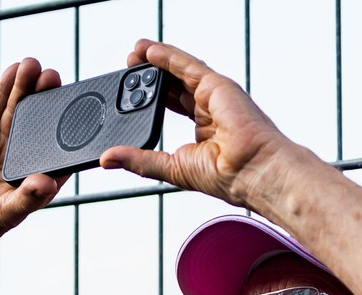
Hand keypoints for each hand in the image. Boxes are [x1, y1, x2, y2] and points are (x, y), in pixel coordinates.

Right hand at [0, 58, 67, 259]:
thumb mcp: (4, 213)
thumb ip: (26, 198)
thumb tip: (47, 184)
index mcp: (37, 179)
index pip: (58, 149)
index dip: (67, 127)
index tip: (76, 105)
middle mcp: (22, 160)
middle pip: (38, 123)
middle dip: (45, 99)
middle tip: (53, 76)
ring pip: (15, 112)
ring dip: (25, 88)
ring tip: (33, 64)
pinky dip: (2, 92)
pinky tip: (13, 72)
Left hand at [100, 40, 294, 209]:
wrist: (253, 172)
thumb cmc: (226, 177)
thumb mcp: (171, 167)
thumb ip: (139, 160)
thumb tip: (108, 159)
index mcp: (202, 130)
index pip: (172, 105)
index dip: (151, 97)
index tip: (130, 94)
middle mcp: (209, 109)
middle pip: (173, 85)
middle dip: (149, 76)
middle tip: (126, 69)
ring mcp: (214, 96)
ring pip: (179, 71)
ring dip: (154, 60)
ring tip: (131, 55)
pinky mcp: (217, 85)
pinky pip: (188, 65)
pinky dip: (167, 56)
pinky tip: (147, 51)